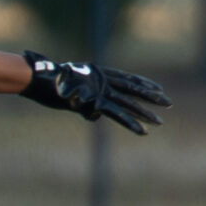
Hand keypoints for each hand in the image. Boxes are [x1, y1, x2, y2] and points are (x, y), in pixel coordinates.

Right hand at [20, 51, 171, 134]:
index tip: (156, 88)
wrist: (37, 78)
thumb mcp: (72, 92)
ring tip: (160, 122)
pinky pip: (117, 115)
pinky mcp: (96, 102)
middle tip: (168, 103)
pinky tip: (143, 131)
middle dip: (151, 96)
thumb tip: (95, 115)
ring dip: (145, 114)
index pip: (127, 77)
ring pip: (128, 103)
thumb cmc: (49, 82)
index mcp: (99, 74)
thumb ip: (87, 103)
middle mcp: (104, 80)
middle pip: (133, 89)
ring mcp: (100, 90)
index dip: (142, 82)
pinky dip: (130, 123)